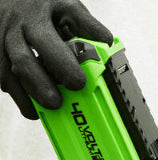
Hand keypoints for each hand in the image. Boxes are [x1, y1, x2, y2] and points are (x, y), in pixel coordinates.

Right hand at [0, 0, 111, 118]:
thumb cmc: (44, 6)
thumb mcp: (65, 6)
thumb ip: (85, 24)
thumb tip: (106, 42)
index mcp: (37, 17)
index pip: (48, 41)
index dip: (62, 64)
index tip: (79, 83)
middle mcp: (15, 30)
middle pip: (23, 60)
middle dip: (41, 84)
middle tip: (58, 102)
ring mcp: (1, 42)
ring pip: (7, 72)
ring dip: (27, 94)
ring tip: (46, 111)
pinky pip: (1, 78)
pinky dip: (17, 95)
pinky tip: (32, 108)